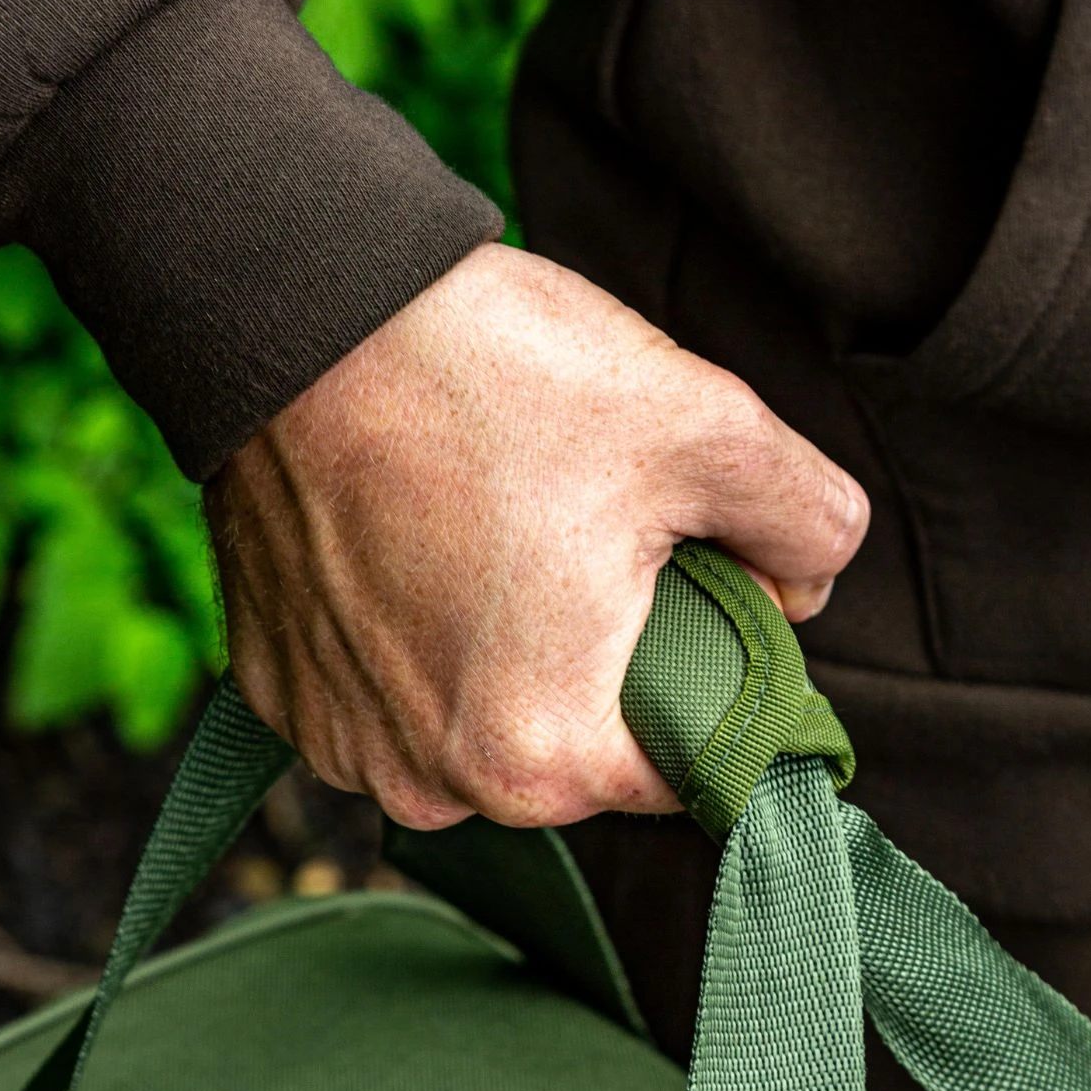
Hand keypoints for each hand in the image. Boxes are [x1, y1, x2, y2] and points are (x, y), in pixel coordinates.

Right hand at [206, 243, 866, 829]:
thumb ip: (809, 525)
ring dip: (508, 656)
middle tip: (597, 540)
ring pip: (479, 725)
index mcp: (544, 757)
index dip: (723, 681)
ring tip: (500, 534)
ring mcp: (341, 743)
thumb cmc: (490, 372)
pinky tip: (420, 545)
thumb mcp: (706, 426)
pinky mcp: (280, 692)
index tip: (706, 595)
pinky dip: (416, 640)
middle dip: (611, 664)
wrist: (295, 306)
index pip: (687, 767)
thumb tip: (811, 587)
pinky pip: (386, 695)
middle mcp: (432, 784)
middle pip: (578, 753)